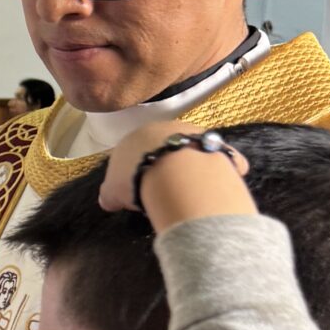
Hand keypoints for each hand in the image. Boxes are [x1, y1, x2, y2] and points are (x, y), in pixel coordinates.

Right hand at [99, 125, 252, 231]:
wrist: (175, 171)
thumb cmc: (137, 177)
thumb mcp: (112, 191)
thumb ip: (109, 194)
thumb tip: (107, 200)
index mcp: (136, 136)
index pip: (133, 151)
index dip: (134, 170)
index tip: (137, 189)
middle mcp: (166, 129)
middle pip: (163, 147)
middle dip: (164, 164)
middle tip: (162, 190)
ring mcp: (195, 135)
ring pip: (192, 149)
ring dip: (190, 165)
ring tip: (188, 190)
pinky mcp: (218, 147)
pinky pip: (222, 158)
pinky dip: (221, 169)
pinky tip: (217, 185)